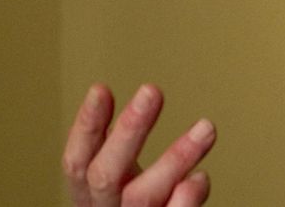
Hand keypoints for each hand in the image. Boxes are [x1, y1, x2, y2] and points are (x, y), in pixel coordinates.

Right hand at [63, 83, 216, 205]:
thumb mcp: (130, 186)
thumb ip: (137, 159)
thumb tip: (147, 108)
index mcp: (92, 200)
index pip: (77, 163)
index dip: (86, 127)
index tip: (101, 89)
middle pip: (106, 176)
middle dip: (129, 131)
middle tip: (152, 90)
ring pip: (142, 198)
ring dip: (174, 158)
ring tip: (206, 127)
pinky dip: (184, 201)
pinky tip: (200, 178)